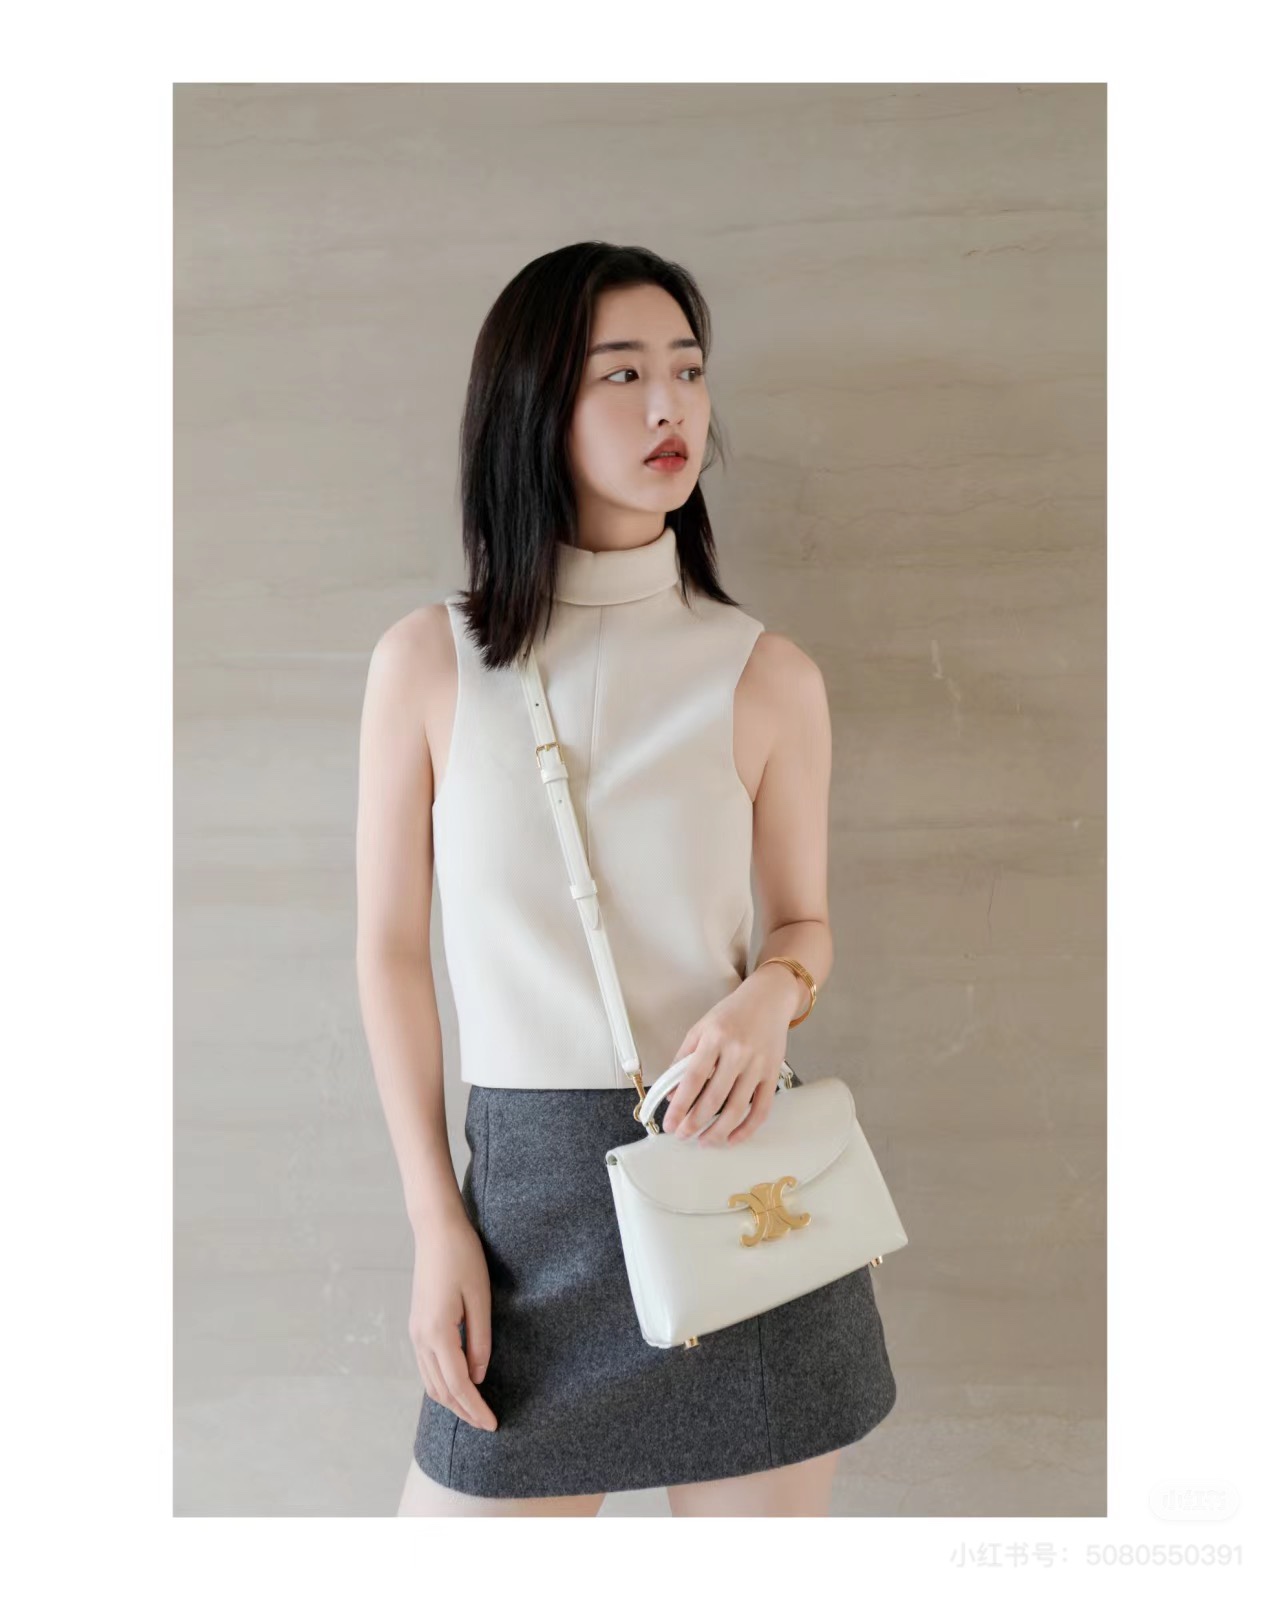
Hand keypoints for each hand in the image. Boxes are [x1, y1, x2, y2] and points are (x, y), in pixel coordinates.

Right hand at [409, 1209, 497, 1432]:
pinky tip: (458, 1383)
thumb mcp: (480, 1298)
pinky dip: (442, 1382)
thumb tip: (478, 1376)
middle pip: (441, 1390)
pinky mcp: (416, 1324)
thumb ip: (479, 1341)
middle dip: (464, 1411)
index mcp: (437, 1332)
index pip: (458, 1385)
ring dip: (452, 1400)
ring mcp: (415, 1332)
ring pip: (430, 1381)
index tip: (493, 1425)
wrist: (436, 1230)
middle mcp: (420, 1337)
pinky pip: (427, 1366)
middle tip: (487, 1424)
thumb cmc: (463, 1257)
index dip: (475, 1408)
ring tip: (475, 1409)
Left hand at [661, 968, 796, 1145]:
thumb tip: (672, 1093)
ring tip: (704, 1141)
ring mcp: (758, 1065)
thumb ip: (684, 1058)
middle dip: (694, 1123)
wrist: (769, 999)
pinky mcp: (773, 1074)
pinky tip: (733, 1138)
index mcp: (715, 1038)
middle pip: (714, 1098)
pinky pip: (761, 1109)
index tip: (669, 1124)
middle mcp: (738, 1052)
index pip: (692, 1079)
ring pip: (737, 1108)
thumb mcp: (701, 1028)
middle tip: (682, 1135)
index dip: (679, 1106)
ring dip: (718, 1131)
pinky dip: (747, 1128)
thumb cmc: (731, 1014)